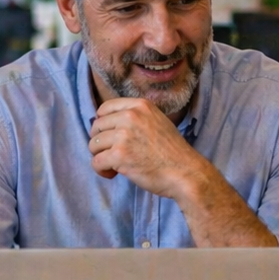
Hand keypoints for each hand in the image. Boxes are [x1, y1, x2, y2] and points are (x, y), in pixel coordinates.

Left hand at [87, 97, 212, 198]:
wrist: (185, 173)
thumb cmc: (172, 152)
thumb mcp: (157, 121)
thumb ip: (135, 118)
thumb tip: (107, 124)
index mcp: (140, 106)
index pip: (104, 108)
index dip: (102, 124)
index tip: (109, 136)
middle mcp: (130, 116)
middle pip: (97, 126)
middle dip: (100, 142)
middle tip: (112, 154)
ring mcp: (124, 135)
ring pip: (93, 144)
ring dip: (100, 157)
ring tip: (114, 166)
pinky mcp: (119, 155)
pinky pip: (96, 162)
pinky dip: (101, 170)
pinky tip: (113, 174)